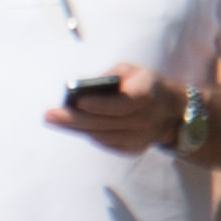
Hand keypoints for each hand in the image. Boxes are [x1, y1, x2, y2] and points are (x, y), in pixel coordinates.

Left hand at [48, 64, 187, 152]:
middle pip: (105, 123)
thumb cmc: (143, 84)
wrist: (171, 110)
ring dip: (77, 128)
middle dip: (75, 120)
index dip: (100, 105)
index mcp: (146, 96)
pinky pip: (106, 143)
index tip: (78, 102)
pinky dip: (89, 134)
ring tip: (55, 120)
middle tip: (50, 115)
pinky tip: (74, 126)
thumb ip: (110, 77)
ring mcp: (140, 139)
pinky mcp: (133, 150)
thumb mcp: (131, 71)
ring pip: (102, 136)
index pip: (121, 104)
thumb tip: (83, 88)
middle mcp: (145, 121)